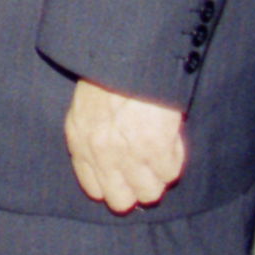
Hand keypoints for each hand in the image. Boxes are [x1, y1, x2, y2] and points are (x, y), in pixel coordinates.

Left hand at [64, 79, 185, 212]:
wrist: (131, 54)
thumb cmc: (110, 73)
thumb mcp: (86, 105)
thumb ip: (93, 135)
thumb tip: (110, 163)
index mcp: (79, 140)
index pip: (94, 188)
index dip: (113, 186)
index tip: (124, 179)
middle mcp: (100, 153)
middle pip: (120, 201)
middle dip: (135, 190)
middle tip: (146, 172)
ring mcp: (128, 153)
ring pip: (150, 193)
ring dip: (158, 176)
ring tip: (160, 152)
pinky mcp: (155, 147)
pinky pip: (170, 173)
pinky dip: (174, 159)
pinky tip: (169, 138)